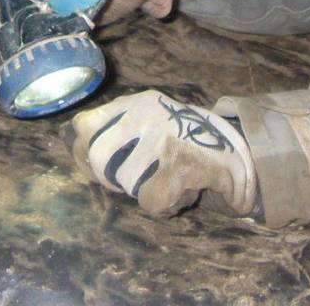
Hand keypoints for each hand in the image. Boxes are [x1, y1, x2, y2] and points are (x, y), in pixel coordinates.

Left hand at [68, 90, 257, 216]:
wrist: (242, 154)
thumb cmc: (186, 147)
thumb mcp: (148, 126)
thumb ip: (110, 131)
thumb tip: (68, 140)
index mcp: (135, 104)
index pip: (83, 126)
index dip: (85, 155)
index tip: (105, 169)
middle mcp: (147, 112)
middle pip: (98, 157)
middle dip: (114, 179)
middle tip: (142, 180)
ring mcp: (166, 134)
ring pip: (126, 182)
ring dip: (146, 193)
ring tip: (170, 181)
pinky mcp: (184, 162)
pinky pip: (151, 200)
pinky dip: (166, 205)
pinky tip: (184, 193)